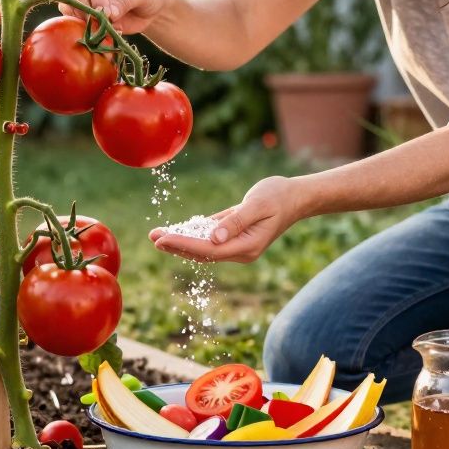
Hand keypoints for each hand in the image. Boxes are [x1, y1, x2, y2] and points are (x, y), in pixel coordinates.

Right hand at [59, 0, 175, 34]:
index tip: (107, 15)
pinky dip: (78, 24)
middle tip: (101, 24)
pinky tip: (94, 30)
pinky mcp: (79, 6)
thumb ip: (124, 2)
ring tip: (99, 28)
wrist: (146, 9)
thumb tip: (108, 15)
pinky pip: (69, 14)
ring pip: (68, 2)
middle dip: (86, 9)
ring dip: (81, 18)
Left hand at [148, 176, 302, 263]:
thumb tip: (214, 239)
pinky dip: (192, 234)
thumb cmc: (279, 196)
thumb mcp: (257, 205)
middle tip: (152, 236)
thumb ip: (236, 222)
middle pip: (202, 253)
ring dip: (181, 241)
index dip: (183, 245)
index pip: (208, 250)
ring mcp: (237, 244)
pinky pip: (209, 238)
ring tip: (157, 234)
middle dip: (176, 245)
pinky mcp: (234, 235)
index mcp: (247, 246)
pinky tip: (177, 230)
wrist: (296, 196)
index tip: (162, 239)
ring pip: (203, 247)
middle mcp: (240, 250)